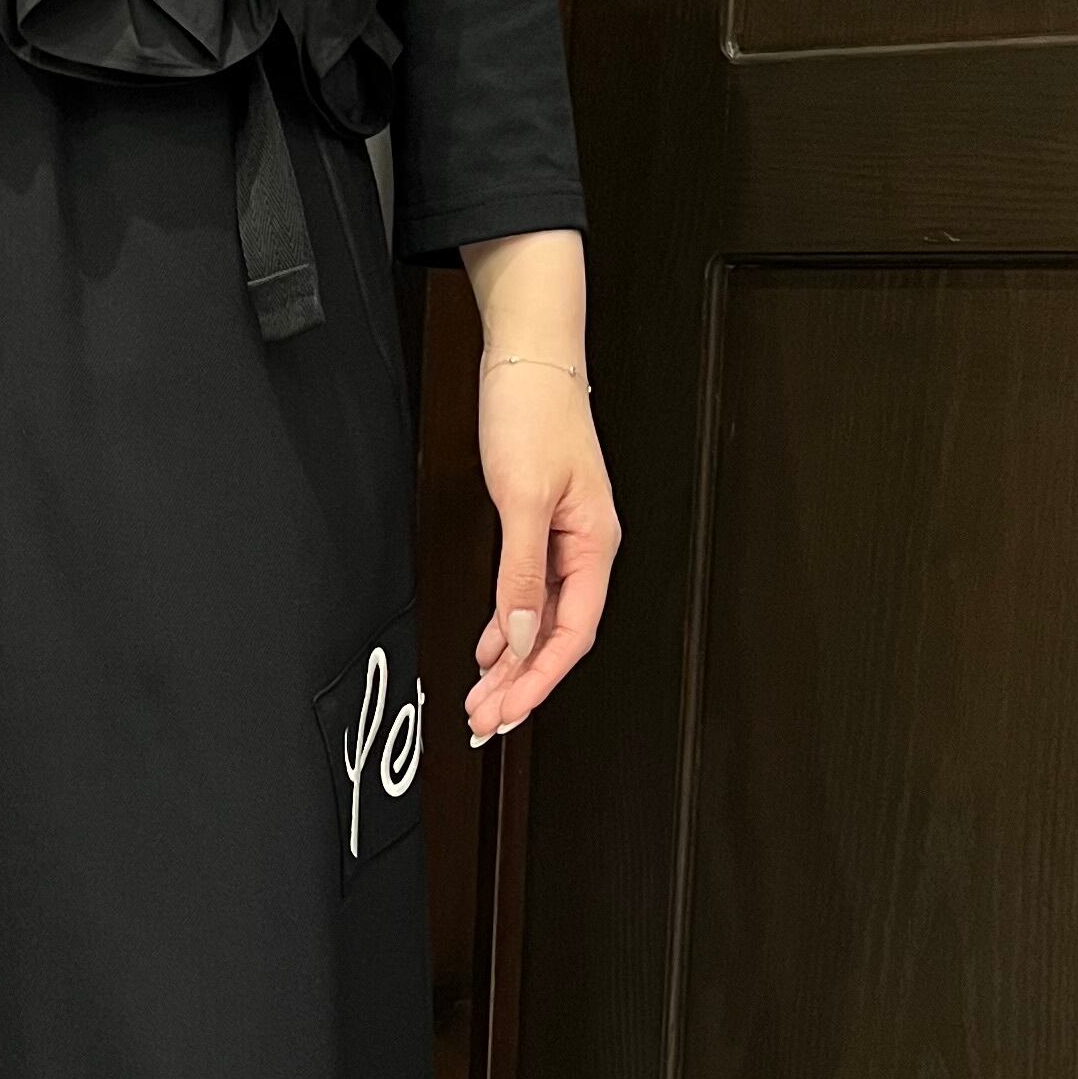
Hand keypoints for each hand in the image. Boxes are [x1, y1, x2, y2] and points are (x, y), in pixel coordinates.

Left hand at [459, 229, 617, 745]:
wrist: (528, 358)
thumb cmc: (535, 414)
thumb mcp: (522, 497)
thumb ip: (522, 572)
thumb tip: (521, 636)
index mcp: (595, 546)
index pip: (572, 632)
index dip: (540, 679)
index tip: (508, 711)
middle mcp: (586, 550)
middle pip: (557, 635)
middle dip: (522, 683)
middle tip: (485, 720)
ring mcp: (563, 540)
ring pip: (540, 619)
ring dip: (511, 662)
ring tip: (482, 697)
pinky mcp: (540, 526)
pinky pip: (529, 593)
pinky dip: (508, 625)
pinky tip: (490, 647)